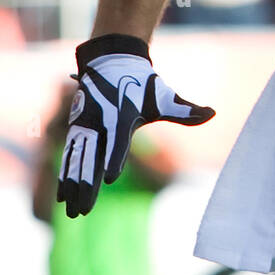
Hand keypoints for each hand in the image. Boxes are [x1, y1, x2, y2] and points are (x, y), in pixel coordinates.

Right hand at [57, 34, 213, 217]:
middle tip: (84, 212)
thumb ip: (185, 111)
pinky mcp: (77, 128)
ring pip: (77, 160)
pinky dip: (65, 175)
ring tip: (71, 211)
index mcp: (123, 116)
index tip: (110, 178)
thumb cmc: (143, 85)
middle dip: (87, 185)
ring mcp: (85, 125)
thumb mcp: (164, 97)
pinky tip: (63, 197)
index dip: (115, 158)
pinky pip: (69, 155)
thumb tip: (212, 113)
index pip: (119, 141)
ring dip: (73, 186)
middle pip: (92, 157)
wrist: (114, 62)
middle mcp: (101, 121)